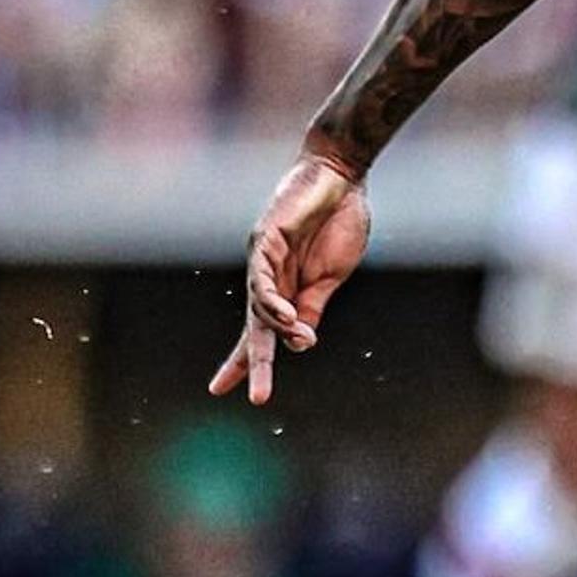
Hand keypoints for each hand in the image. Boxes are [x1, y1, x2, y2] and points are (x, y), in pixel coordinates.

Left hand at [211, 150, 371, 405]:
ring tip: (292, 342)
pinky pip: (262, 278)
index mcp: (286, 288)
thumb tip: (300, 343)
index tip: (234, 392)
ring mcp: (263, 259)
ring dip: (274, 330)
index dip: (249, 362)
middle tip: (256, 398)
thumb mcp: (330, 276)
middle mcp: (267, 277)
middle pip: (255, 328)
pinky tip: (286, 316)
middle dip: (253, 363)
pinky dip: (272, 300)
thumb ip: (313, 307)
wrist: (343, 177)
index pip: (263, 332)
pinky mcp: (266, 239)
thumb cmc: (341, 221)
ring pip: (259, 308)